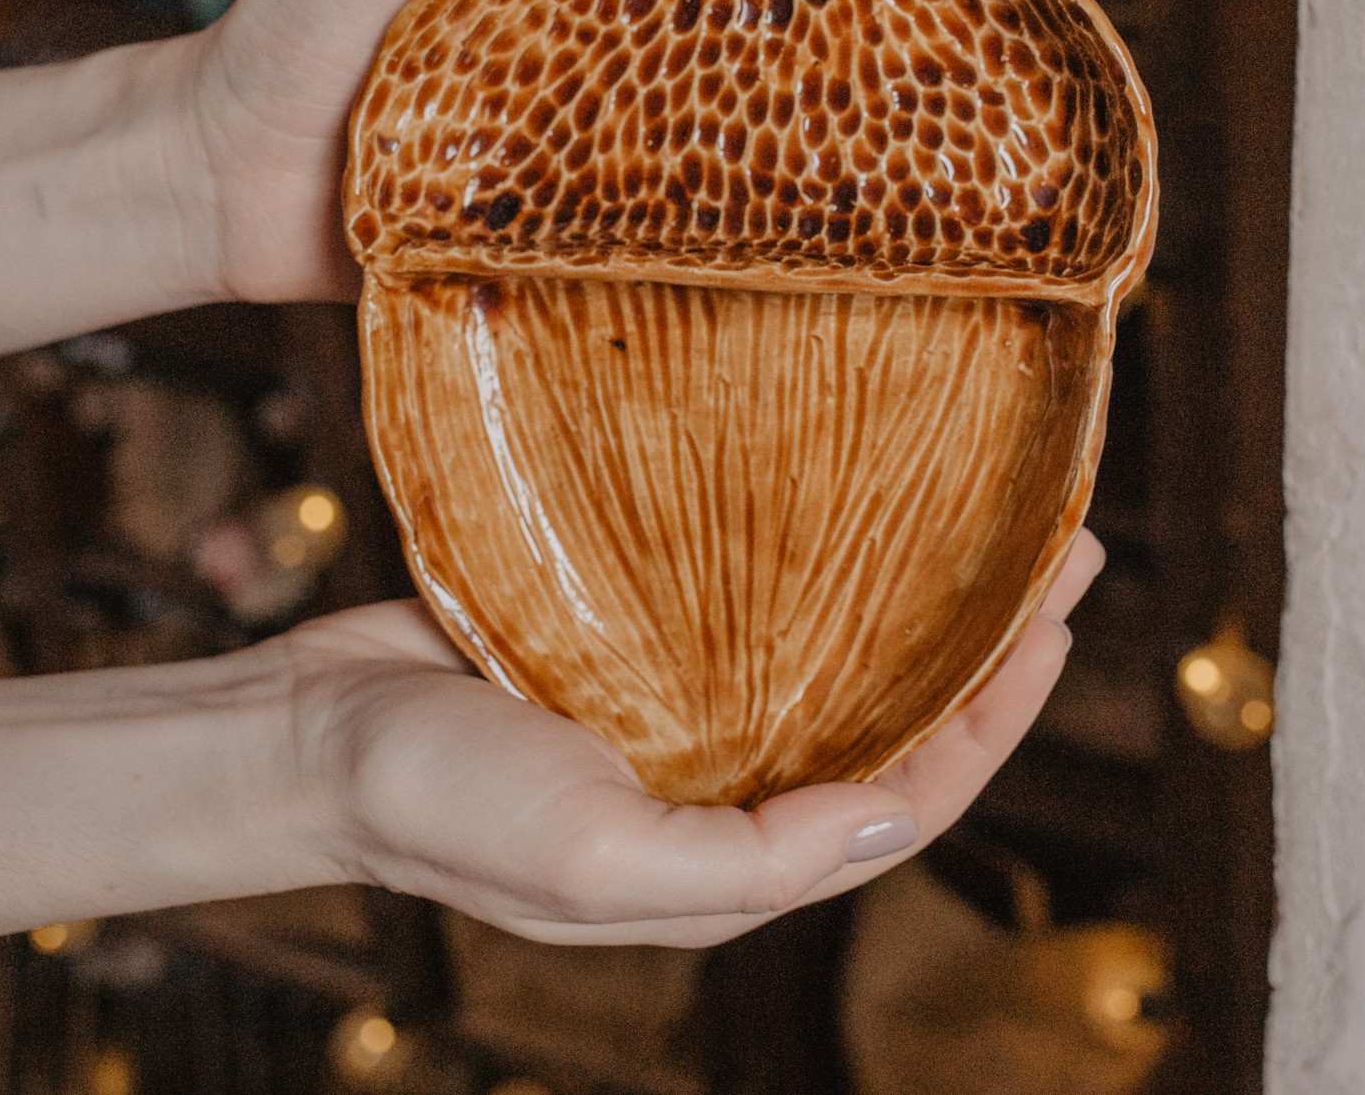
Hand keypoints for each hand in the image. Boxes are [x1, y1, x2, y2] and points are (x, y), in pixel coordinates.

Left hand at [179, 0, 1024, 303]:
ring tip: (978, 34)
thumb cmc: (303, 29)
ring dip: (875, 54)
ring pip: (771, 80)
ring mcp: (622, 127)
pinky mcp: (604, 223)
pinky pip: (712, 201)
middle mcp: (623, 26)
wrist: (218, 186)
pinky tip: (877, 190)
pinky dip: (797, 191)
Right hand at [275, 529, 1103, 945]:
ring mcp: (679, 718)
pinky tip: (849, 505)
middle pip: (891, 716)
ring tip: (990, 513)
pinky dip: (816, 567)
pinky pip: (752, 610)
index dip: (996, 718)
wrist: (301, 734)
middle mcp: (726, 789)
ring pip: (834, 658)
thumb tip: (895, 815)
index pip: (909, 795)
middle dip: (985, 643)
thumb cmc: (434, 805)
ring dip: (915, 596)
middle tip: (1064, 544)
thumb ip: (752, 858)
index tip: (1058, 622)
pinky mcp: (629, 650)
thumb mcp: (595, 859)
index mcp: (736, 855)